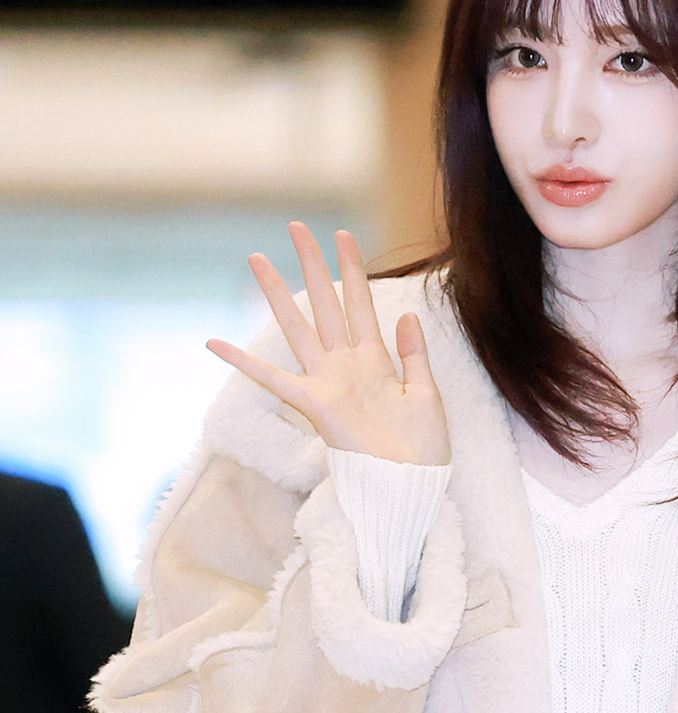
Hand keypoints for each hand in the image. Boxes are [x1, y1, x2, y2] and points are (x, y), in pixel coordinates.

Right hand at [206, 222, 450, 465]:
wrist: (411, 485)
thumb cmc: (423, 451)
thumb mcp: (427, 395)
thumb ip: (415, 354)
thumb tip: (407, 314)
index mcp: (376, 361)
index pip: (361, 303)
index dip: (353, 269)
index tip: (343, 234)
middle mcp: (347, 366)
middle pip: (326, 304)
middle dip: (312, 265)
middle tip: (296, 226)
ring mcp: (328, 383)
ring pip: (299, 327)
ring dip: (278, 293)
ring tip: (257, 259)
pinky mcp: (314, 406)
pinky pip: (273, 380)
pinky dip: (243, 362)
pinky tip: (214, 342)